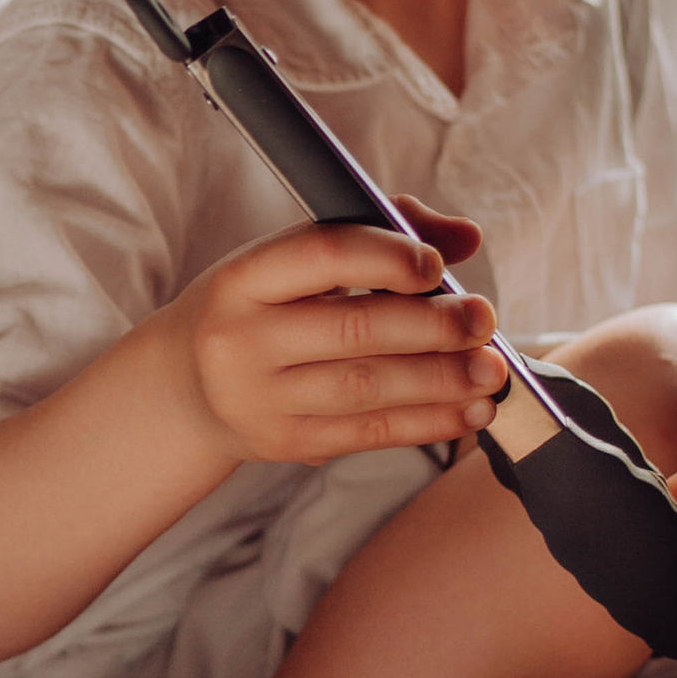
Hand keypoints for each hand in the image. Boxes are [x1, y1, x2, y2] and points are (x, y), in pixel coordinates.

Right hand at [169, 204, 504, 467]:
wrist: (186, 387)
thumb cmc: (258, 308)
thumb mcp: (292, 263)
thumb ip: (380, 235)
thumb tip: (465, 238)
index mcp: (244, 277)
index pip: (322, 253)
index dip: (388, 256)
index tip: (438, 266)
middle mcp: (243, 339)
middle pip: (354, 329)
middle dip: (432, 326)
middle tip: (484, 320)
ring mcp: (261, 399)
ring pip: (367, 387)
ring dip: (441, 380)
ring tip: (490, 371)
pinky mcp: (286, 443)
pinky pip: (369, 433)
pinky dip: (428, 422)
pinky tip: (468, 411)